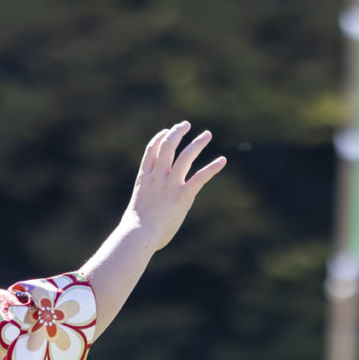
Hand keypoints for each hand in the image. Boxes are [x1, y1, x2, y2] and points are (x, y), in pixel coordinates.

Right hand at [125, 121, 226, 249]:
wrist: (138, 234)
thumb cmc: (136, 228)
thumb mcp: (139, 207)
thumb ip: (149, 201)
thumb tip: (153, 209)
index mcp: (145, 178)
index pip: (151, 150)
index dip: (160, 137)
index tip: (167, 131)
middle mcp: (157, 176)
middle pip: (167, 146)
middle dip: (177, 132)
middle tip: (186, 125)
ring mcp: (170, 184)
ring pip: (185, 155)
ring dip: (197, 143)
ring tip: (207, 134)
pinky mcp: (183, 196)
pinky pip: (200, 177)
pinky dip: (212, 168)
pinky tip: (222, 160)